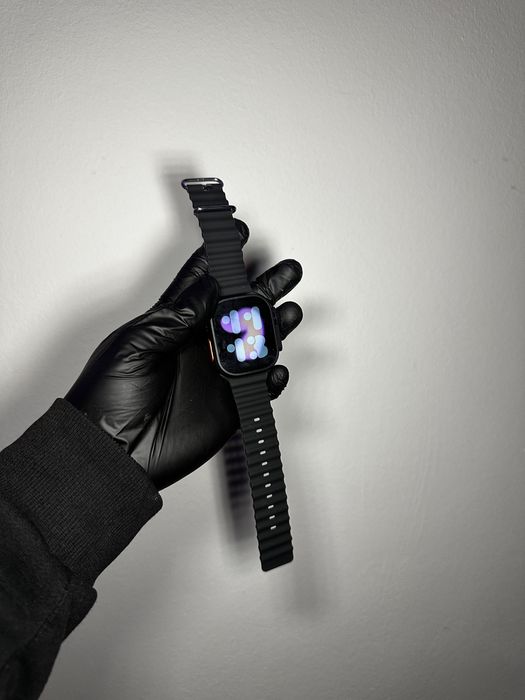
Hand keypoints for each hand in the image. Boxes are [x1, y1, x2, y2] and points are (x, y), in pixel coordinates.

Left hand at [65, 220, 302, 489]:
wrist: (109, 454)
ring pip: (253, 347)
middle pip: (237, 311)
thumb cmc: (106, 399)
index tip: (240, 235)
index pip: (201, 285)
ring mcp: (214, 377)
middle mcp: (196, 347)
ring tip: (291, 312)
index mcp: (170, 326)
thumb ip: (174, 317)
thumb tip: (206, 287)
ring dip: (274, 329)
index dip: (221, 260)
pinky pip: (257, 389)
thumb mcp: (133, 346)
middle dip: (262, 289)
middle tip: (285, 271)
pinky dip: (271, 379)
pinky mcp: (226, 408)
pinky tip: (277, 367)